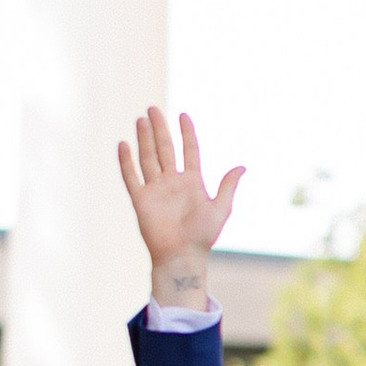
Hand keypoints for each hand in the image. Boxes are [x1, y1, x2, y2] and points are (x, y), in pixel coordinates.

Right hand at [117, 108, 244, 309]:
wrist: (182, 255)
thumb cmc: (204, 235)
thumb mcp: (221, 208)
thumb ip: (228, 186)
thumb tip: (242, 166)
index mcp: (192, 182)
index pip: (189, 151)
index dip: (187, 133)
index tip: (183, 115)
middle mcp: (172, 182)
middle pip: (164, 149)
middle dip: (159, 129)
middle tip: (153, 109)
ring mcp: (155, 190)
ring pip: (147, 158)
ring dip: (144, 139)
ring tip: (141, 120)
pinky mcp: (141, 200)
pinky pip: (131, 177)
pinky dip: (126, 161)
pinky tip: (123, 145)